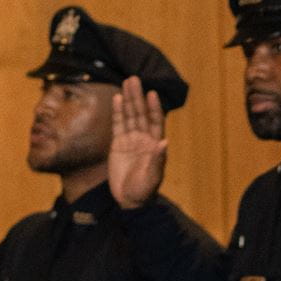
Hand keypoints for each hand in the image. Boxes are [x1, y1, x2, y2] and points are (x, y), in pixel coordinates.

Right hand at [106, 77, 167, 208]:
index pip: (155, 121)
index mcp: (155, 144)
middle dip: (138, 97)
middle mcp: (144, 139)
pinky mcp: (118, 144)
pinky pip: (118, 125)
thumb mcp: (152, 177)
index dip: (154, 108)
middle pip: (141, 113)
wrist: (129, 201)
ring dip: (128, 100)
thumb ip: (157, 159)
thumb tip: (164, 142)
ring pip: (129, 116)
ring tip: (127, 82)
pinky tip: (117, 98)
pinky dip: (117, 112)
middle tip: (134, 79)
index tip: (152, 93)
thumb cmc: (144, 191)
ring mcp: (131, 140)